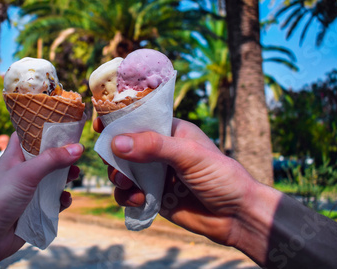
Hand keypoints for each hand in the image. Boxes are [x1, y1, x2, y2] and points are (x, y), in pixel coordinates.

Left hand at [0, 132, 83, 267]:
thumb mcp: (26, 173)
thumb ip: (52, 160)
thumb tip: (78, 148)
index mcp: (15, 155)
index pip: (31, 135)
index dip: (46, 129)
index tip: (65, 124)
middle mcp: (23, 171)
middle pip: (47, 157)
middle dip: (63, 156)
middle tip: (76, 154)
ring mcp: (29, 191)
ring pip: (53, 179)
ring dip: (65, 177)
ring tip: (74, 176)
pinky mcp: (35, 209)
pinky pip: (54, 201)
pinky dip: (61, 199)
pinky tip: (64, 199)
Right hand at [94, 117, 258, 245]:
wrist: (237, 217)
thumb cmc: (222, 176)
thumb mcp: (189, 155)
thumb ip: (154, 147)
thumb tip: (117, 143)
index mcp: (171, 131)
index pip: (139, 119)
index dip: (118, 120)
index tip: (100, 125)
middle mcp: (160, 150)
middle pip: (124, 146)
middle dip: (114, 154)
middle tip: (114, 163)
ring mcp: (155, 173)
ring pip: (122, 170)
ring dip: (118, 176)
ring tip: (126, 183)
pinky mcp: (153, 196)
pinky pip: (128, 193)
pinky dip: (126, 196)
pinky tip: (138, 199)